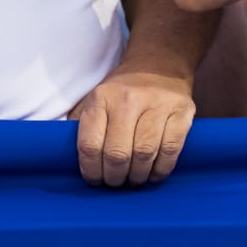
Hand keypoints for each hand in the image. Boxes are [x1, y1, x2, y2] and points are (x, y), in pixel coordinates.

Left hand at [69, 68, 195, 186]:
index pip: (89, 145)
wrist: (160, 64)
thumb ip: (79, 126)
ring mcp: (158, 104)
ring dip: (137, 177)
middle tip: (115, 182)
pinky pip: (170, 151)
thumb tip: (65, 159)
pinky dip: (160, 170)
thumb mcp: (95, 99)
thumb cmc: (122, 91)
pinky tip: (153, 173)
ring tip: (133, 179)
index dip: (91, 171)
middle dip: (114, 177)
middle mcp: (129, 99)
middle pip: (118, 154)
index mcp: (102, 97)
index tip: (94, 180)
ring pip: (144, 155)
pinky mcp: (182, 112)